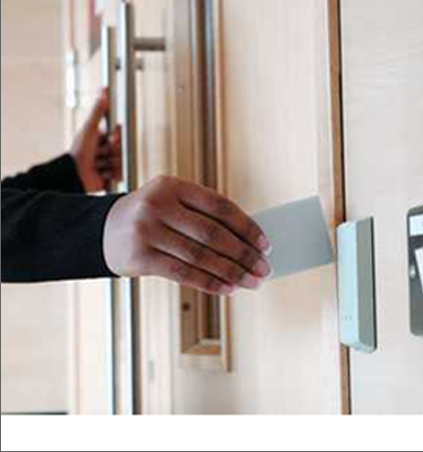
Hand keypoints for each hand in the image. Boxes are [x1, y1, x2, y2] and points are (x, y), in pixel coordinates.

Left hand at [71, 89, 121, 192]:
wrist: (75, 174)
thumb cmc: (78, 151)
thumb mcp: (89, 128)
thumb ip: (98, 110)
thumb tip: (104, 91)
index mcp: (101, 137)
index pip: (118, 135)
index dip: (116, 137)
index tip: (111, 139)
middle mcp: (105, 150)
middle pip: (121, 149)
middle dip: (112, 152)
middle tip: (101, 153)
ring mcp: (108, 163)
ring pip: (120, 161)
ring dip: (109, 163)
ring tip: (98, 165)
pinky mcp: (110, 176)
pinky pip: (120, 173)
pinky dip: (110, 174)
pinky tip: (101, 173)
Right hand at [103, 176, 272, 295]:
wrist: (104, 230)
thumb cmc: (150, 216)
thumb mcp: (172, 202)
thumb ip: (203, 214)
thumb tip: (247, 241)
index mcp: (174, 186)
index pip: (220, 207)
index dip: (247, 227)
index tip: (265, 244)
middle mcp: (159, 205)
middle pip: (213, 233)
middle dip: (244, 254)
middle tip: (263, 268)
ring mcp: (147, 231)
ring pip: (200, 256)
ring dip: (231, 272)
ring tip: (250, 282)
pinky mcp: (140, 257)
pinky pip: (183, 274)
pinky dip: (209, 283)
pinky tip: (227, 289)